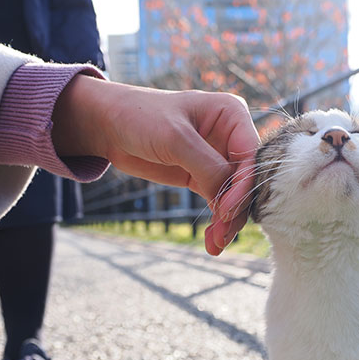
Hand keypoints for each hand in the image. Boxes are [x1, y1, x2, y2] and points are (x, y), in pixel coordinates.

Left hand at [52, 75, 258, 254]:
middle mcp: (230, 135)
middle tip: (222, 237)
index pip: (250, 156)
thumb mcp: (175, 138)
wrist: (108, 124)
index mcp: (232, 114)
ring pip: (234, 195)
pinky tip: (211, 241)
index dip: (243, 186)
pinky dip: (216, 221)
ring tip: (215, 245)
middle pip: (245, 179)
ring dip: (227, 221)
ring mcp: (218, 157)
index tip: (226, 212)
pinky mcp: (203, 175)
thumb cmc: (140, 116)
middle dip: (235, 209)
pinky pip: (218, 201)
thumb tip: (231, 202)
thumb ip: (207, 167)